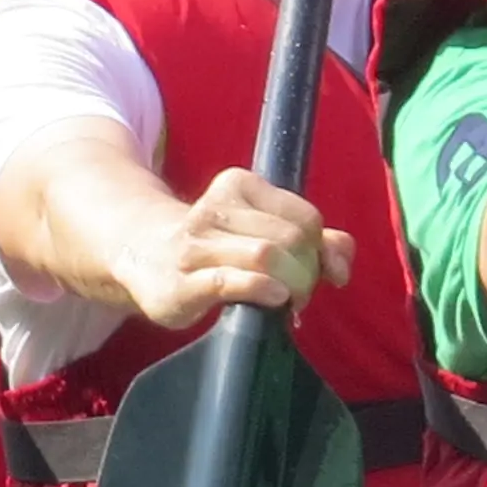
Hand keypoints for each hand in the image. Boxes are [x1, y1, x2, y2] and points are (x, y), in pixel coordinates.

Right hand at [107, 164, 350, 332]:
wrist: (144, 255)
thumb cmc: (216, 245)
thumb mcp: (260, 229)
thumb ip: (314, 240)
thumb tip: (343, 263)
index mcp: (239, 186)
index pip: (305, 218)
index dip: (322, 250)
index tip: (319, 272)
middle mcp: (216, 208)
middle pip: (290, 239)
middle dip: (307, 271)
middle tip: (301, 292)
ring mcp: (196, 244)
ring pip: (266, 256)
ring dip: (290, 285)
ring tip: (288, 300)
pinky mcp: (184, 280)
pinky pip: (232, 281)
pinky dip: (263, 290)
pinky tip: (274, 300)